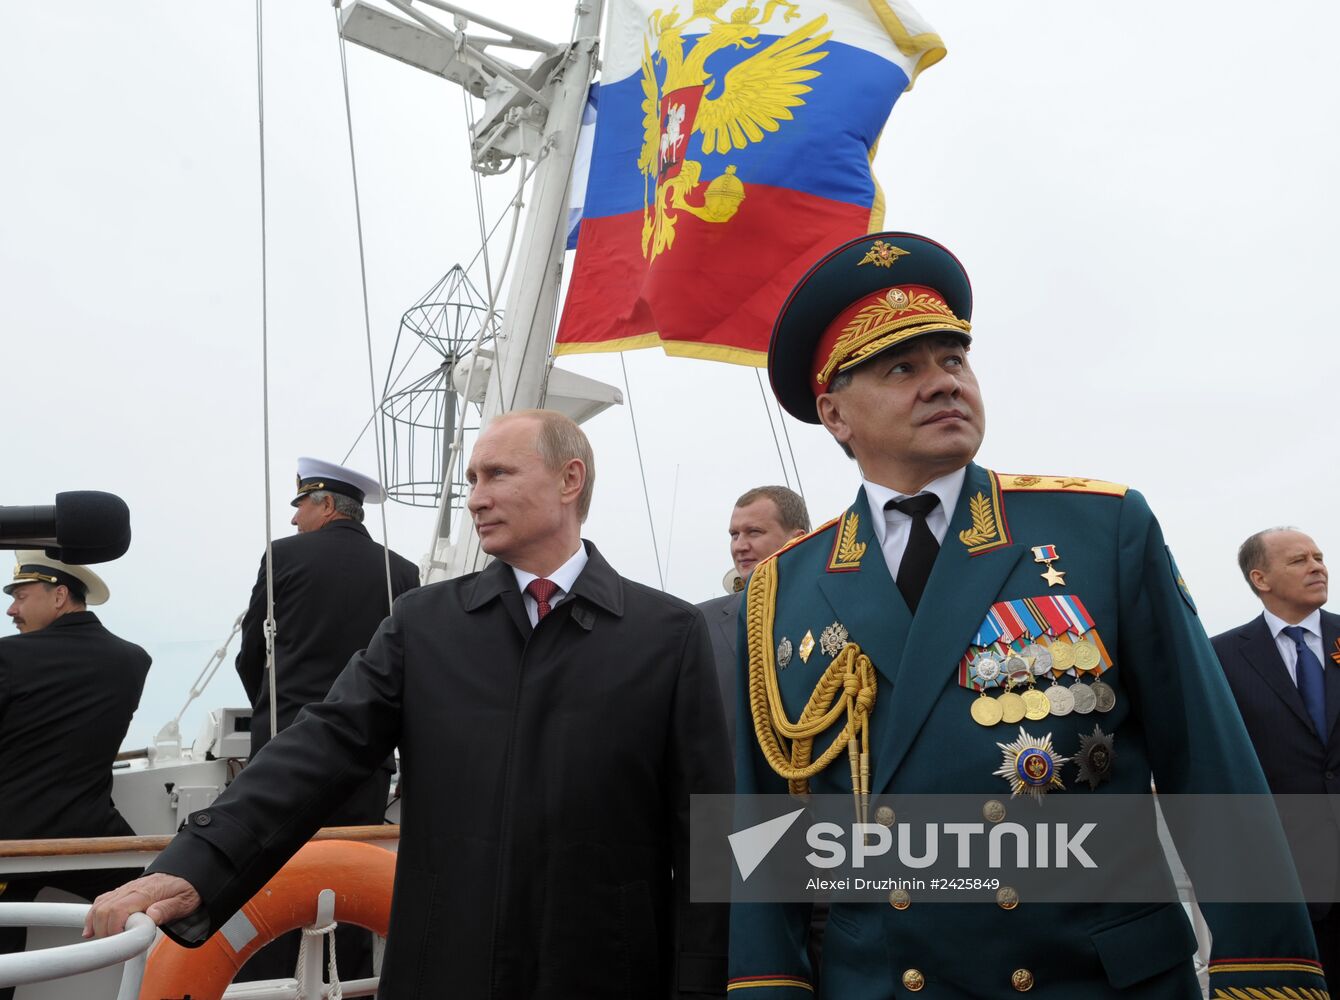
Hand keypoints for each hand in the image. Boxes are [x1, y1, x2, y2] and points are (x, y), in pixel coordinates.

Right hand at [82, 873, 201, 937]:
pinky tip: (92, 929)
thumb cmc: (187, 888)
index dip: (114, 929)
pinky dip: (94, 916)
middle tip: (115, 944)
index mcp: (146, 893)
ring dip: (96, 924)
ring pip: (99, 905)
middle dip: (103, 931)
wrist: (188, 874)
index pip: (117, 910)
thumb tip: (153, 915)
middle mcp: (132, 889)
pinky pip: (102, 901)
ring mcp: (126, 889)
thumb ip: (169, 909)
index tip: (121, 942)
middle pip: (103, 909)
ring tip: (106, 941)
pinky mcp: (123, 892)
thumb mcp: (185, 901)